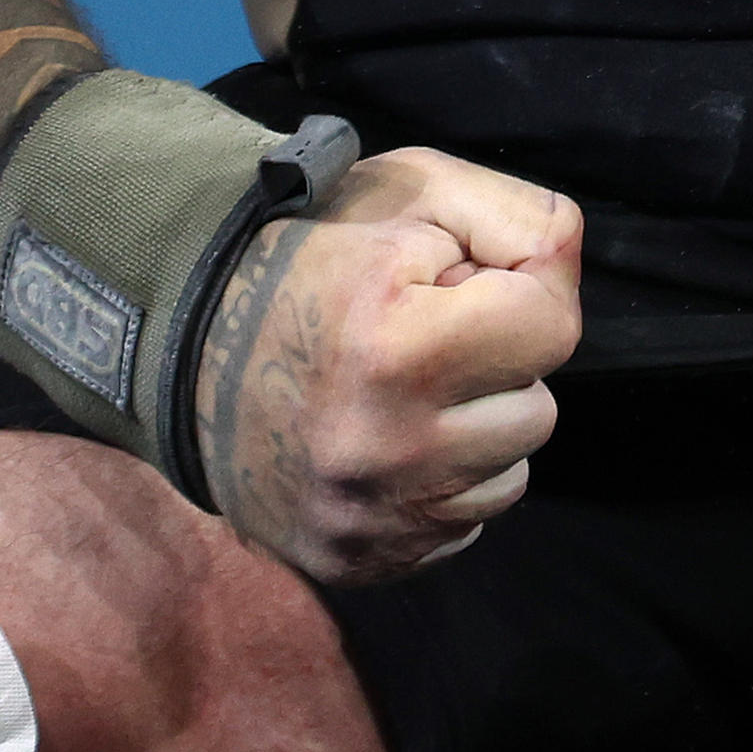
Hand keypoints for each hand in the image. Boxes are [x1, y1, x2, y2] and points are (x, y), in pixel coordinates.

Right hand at [185, 147, 581, 584]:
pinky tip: (386, 439)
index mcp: (396, 349)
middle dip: (497, 365)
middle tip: (426, 336)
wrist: (184, 340)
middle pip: (537, 411)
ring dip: (475, 430)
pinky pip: (459, 528)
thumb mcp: (410, 189)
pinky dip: (439, 483)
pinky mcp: (358, 562)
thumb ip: (516, 219)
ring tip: (406, 389)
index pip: (552, 328)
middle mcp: (385, 450)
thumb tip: (568, 268)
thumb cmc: (307, 252)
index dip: (523, 289)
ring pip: (507, 477)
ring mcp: (369, 518)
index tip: (467, 281)